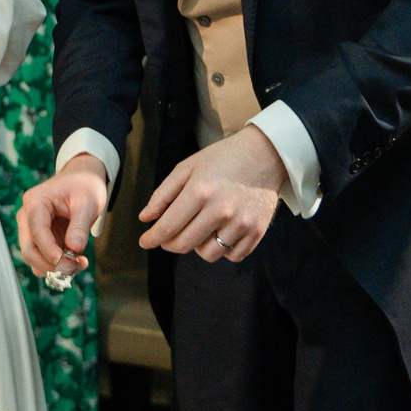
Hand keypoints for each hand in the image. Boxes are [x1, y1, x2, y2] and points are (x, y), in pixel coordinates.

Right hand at [19, 154, 110, 276]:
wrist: (83, 180)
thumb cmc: (84, 186)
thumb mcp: (88, 202)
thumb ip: (80, 226)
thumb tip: (74, 249)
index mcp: (35, 201)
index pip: (36, 230)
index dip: (48, 250)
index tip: (65, 263)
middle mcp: (27, 215)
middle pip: (29, 249)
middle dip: (51, 263)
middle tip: (75, 267)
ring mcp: (31, 228)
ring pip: (33, 257)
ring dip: (54, 267)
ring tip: (80, 264)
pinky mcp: (39, 238)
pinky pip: (42, 257)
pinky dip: (56, 265)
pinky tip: (76, 261)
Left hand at [139, 125, 284, 262]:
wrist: (265, 153)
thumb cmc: (222, 158)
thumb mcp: (188, 167)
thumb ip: (164, 193)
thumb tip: (145, 218)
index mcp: (199, 191)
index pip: (168, 227)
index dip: (152, 238)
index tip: (145, 241)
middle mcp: (220, 210)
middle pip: (185, 244)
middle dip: (170, 244)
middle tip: (168, 237)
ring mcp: (241, 222)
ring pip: (209, 254)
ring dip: (198, 247)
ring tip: (200, 230)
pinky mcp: (257, 231)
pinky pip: (233, 256)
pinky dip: (224, 250)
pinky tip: (221, 233)